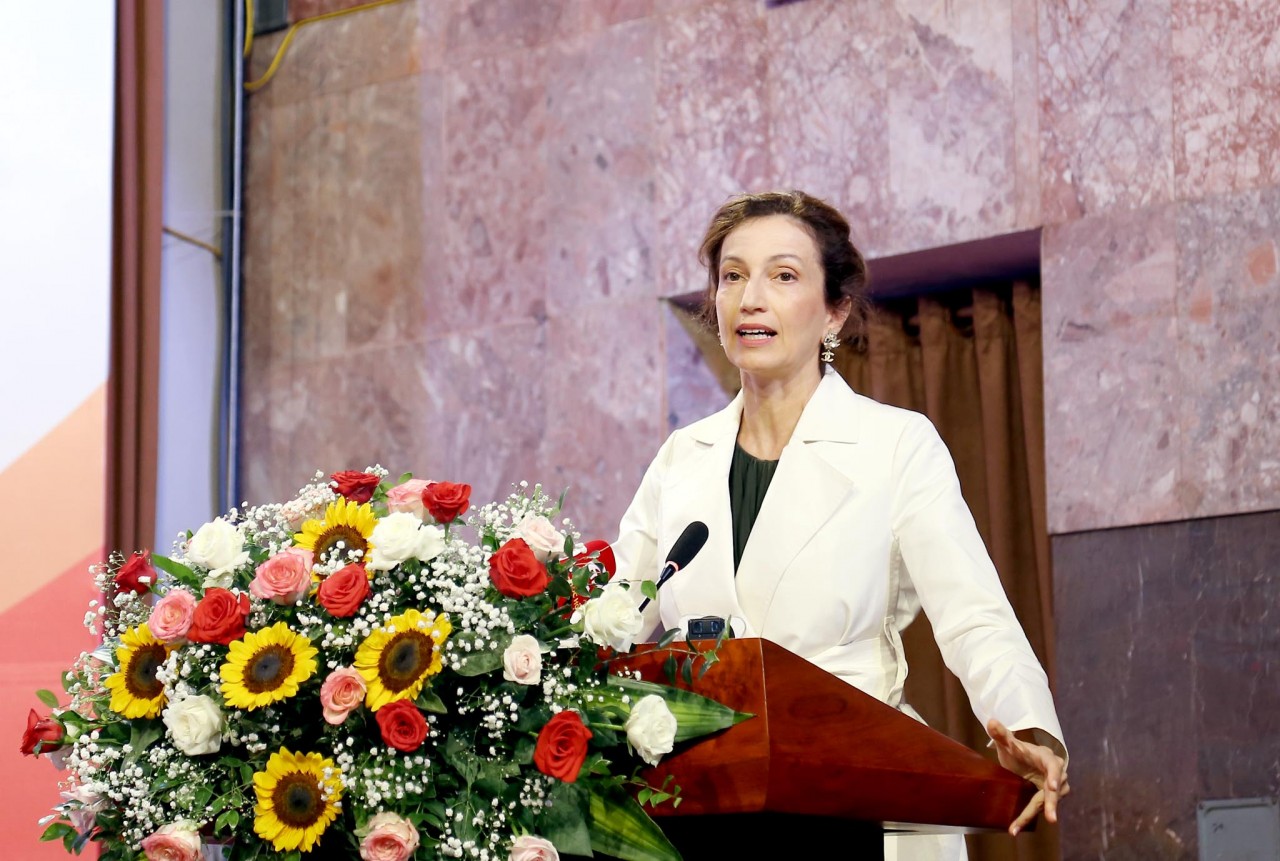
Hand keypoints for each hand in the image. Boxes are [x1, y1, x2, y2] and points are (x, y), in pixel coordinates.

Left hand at [987, 718, 1069, 835]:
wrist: (1022, 761)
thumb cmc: (1018, 750)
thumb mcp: (1008, 743)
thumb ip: (1001, 734)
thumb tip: (991, 721)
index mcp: (1047, 758)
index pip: (1053, 767)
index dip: (1055, 777)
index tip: (1053, 787)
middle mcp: (1055, 774)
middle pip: (1055, 791)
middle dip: (1051, 804)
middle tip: (1051, 818)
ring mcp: (1053, 788)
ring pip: (1046, 803)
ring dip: (1033, 815)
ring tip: (1017, 827)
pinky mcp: (1047, 798)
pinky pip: (1039, 808)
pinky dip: (1026, 818)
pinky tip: (1014, 828)